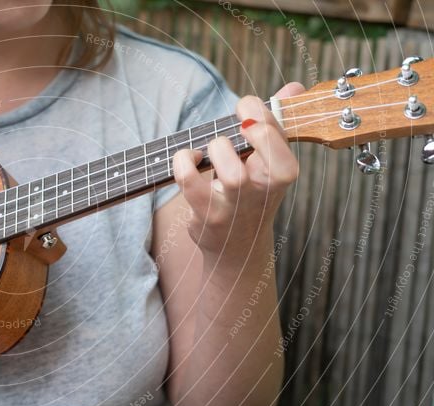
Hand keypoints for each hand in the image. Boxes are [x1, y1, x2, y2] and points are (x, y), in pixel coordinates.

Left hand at [172, 82, 304, 257]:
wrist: (238, 247)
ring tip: (211, 153)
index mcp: (285, 171)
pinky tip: (189, 159)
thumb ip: (278, 122)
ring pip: (227, 163)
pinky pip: (190, 180)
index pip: (276, 129)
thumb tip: (294, 87)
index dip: (255, 109)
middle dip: (239, 126)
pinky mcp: (208, 215)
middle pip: (256, 139)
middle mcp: (264, 189)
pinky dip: (183, 161)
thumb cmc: (253, 194)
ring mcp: (236, 204)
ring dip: (214, 148)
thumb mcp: (270, 162)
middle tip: (231, 134)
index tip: (244, 109)